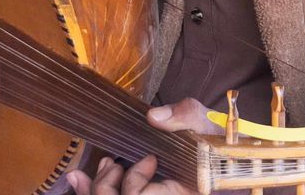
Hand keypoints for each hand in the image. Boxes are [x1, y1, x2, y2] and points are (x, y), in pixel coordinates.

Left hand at [65, 98, 221, 193]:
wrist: (226, 160)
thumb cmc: (218, 144)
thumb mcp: (208, 124)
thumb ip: (186, 116)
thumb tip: (154, 116)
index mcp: (181, 193)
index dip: (136, 182)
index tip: (150, 160)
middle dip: (106, 186)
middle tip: (114, 165)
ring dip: (96, 188)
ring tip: (105, 166)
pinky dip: (88, 191)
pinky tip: (78, 178)